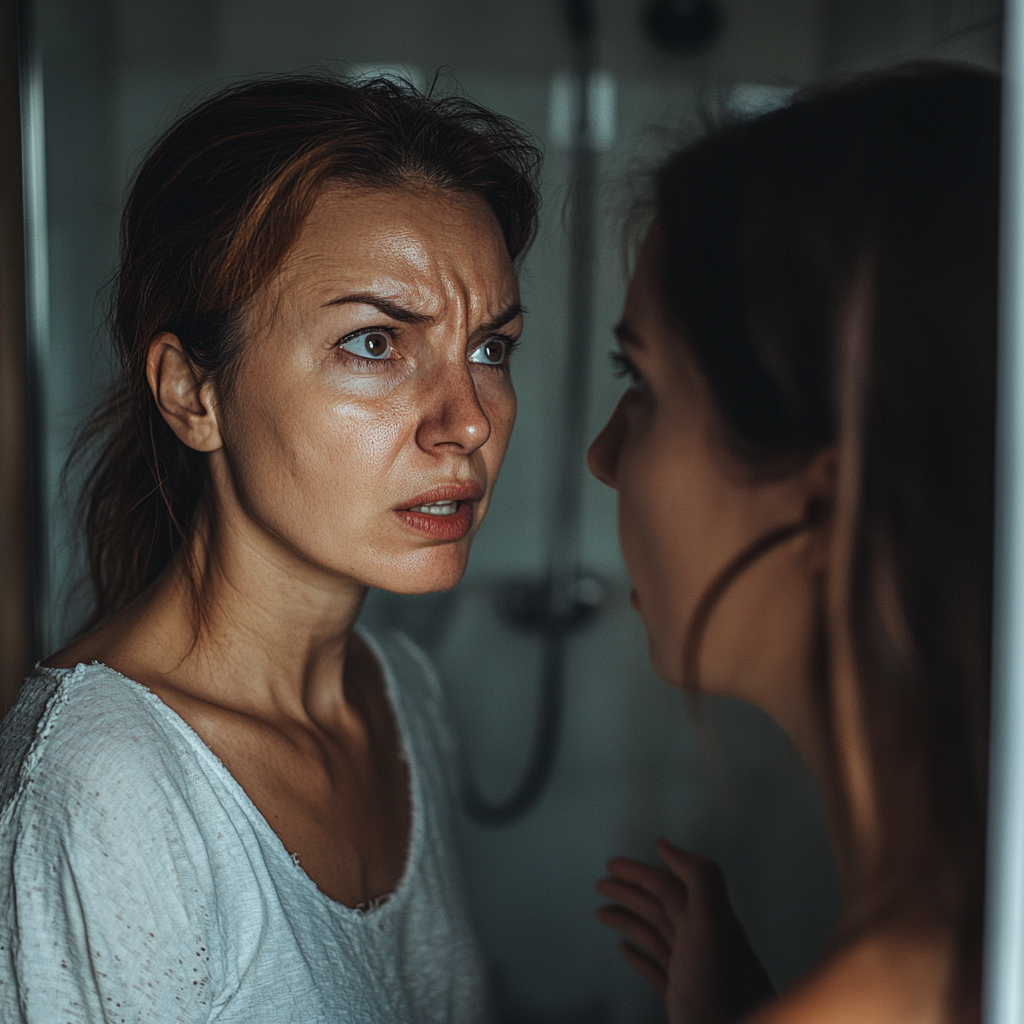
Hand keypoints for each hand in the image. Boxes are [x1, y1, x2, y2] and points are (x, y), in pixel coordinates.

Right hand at [595, 838, 774, 1023]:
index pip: (668, 886)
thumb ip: (700, 879)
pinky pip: (657, 970)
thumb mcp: (713, 926)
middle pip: (660, 906)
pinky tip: (624, 950)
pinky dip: (638, 956)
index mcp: (708, 922)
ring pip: (655, 935)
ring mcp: (693, 974)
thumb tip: (663, 843)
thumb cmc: (723, 992)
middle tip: (599, 883)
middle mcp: (702, 944)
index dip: (639, 872)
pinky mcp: (684, 1002)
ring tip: (600, 912)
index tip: (611, 863)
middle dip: (629, 891)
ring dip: (627, 919)